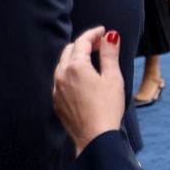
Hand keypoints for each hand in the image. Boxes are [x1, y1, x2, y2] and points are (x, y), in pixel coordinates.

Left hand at [53, 27, 125, 151]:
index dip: (94, 33)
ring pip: (63, 65)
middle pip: (70, 51)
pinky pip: (61, 80)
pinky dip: (71, 73)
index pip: (82, 42)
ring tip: (92, 61)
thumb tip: (110, 36)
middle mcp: (61, 75)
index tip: (104, 31)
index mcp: (76, 67)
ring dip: (76, 58)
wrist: (95, 138)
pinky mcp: (57, 102)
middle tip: (100, 44)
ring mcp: (57, 89)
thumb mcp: (113, 78)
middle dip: (84, 44)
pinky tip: (83, 80)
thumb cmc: (107, 108)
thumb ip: (109, 54)